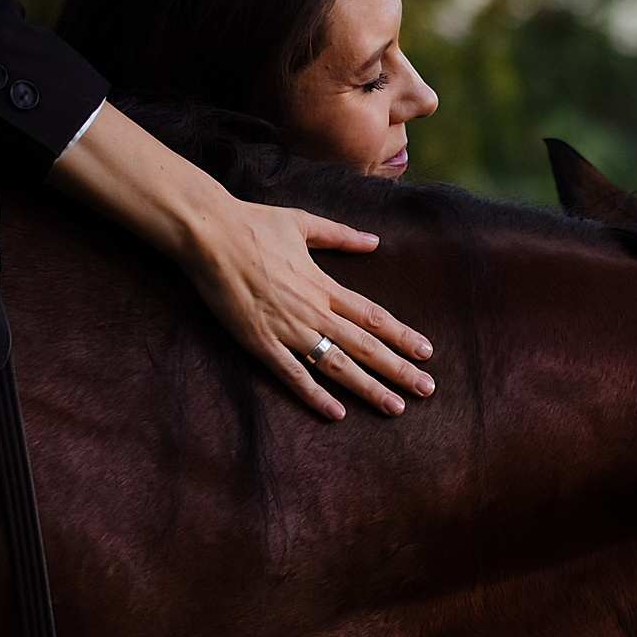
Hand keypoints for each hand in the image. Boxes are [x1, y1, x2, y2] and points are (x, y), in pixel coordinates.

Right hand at [44, 101, 434, 419]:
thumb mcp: (303, 223)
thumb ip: (340, 236)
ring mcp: (287, 329)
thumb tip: (373, 241)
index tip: (427, 352)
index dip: (402, 335)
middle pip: (365, 346)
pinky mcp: (260, 342)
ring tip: (395, 407)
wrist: (209, 234)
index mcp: (324, 284)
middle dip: (399, 369)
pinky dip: (315, 396)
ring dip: (369, 387)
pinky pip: (293, 375)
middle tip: (426, 390)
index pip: (373, 316)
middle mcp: (313, 311)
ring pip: (337, 365)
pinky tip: (337, 414)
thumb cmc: (253, 223)